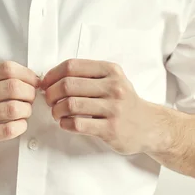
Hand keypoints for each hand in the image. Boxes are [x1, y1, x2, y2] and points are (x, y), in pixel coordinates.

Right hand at [0, 61, 39, 159]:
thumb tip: (30, 78)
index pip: (6, 68)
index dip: (26, 74)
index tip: (34, 81)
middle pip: (13, 87)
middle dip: (29, 92)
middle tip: (31, 98)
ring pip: (13, 108)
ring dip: (26, 110)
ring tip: (25, 112)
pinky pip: (9, 129)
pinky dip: (21, 126)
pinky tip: (19, 124)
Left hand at [40, 58, 158, 155]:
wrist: (149, 125)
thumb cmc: (124, 102)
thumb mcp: (112, 80)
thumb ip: (87, 76)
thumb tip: (51, 78)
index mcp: (110, 71)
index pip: (72, 66)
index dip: (52, 74)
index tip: (45, 84)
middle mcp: (113, 87)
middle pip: (68, 85)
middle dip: (51, 93)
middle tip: (49, 100)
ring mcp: (113, 108)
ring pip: (71, 105)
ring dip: (56, 110)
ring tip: (57, 113)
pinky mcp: (111, 129)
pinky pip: (78, 124)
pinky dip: (65, 124)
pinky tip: (66, 123)